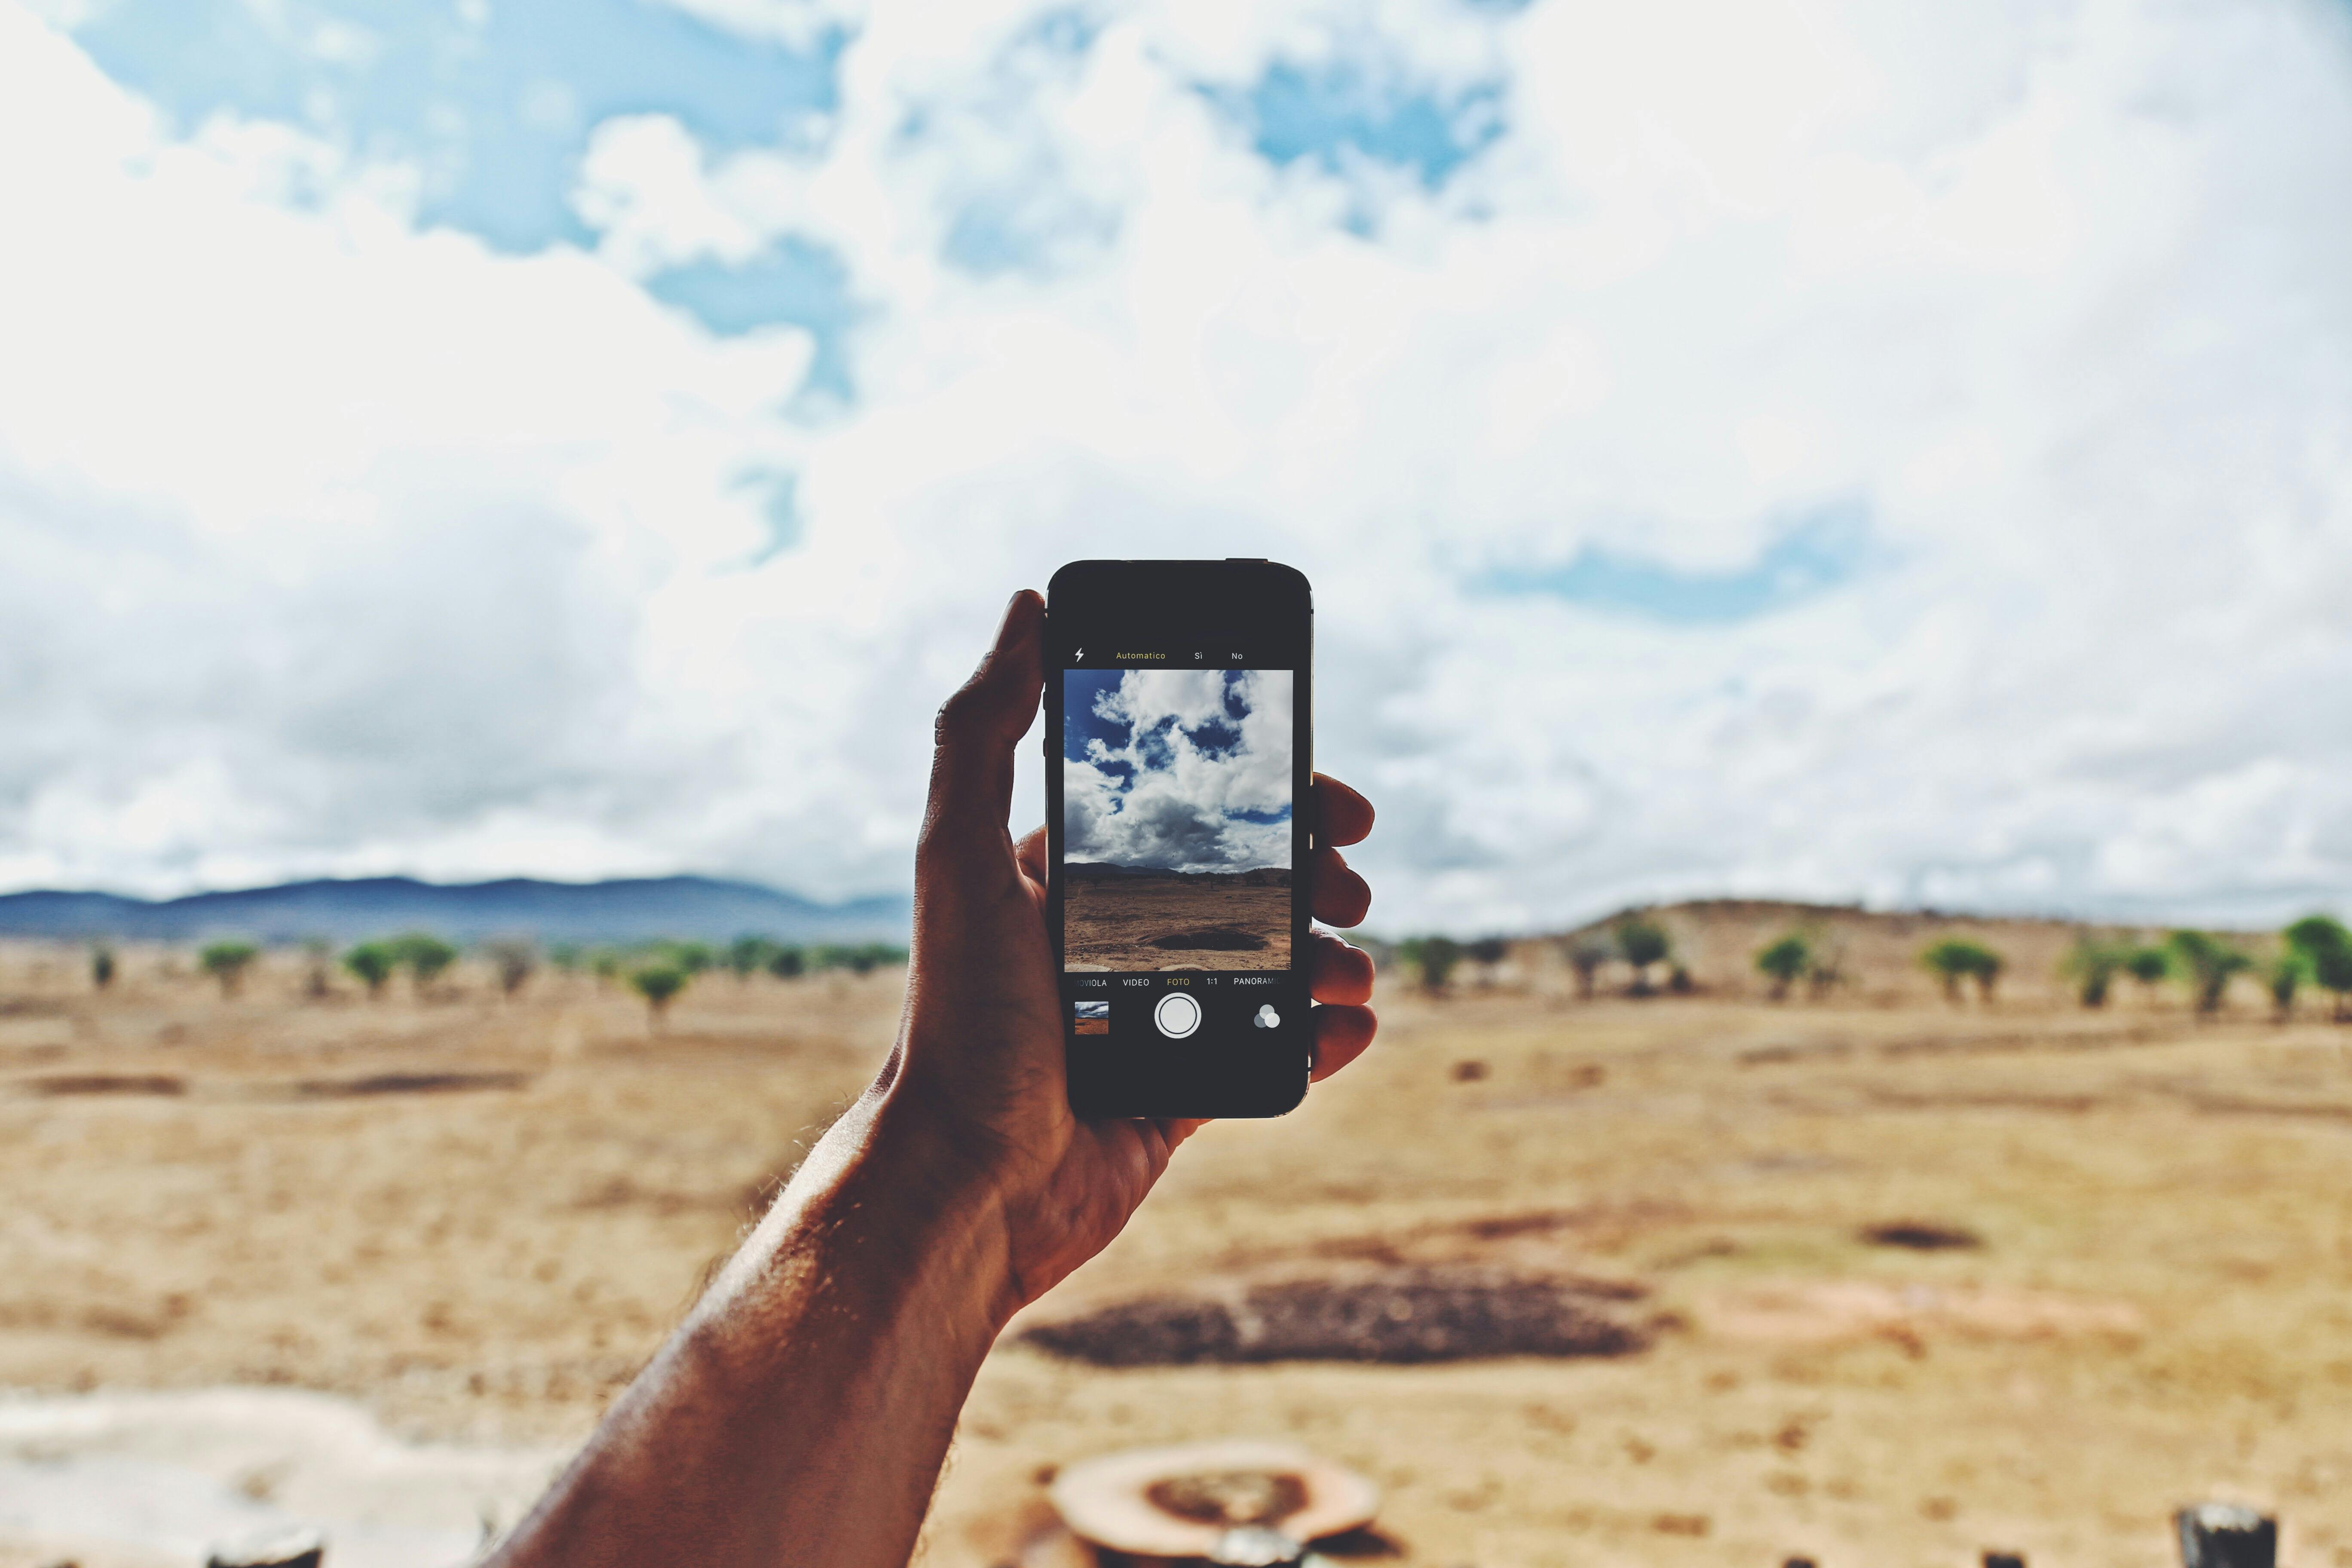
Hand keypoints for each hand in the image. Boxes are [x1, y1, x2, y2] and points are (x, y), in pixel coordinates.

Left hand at [885, 589, 1377, 1313]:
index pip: (1185, 815)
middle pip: (1247, 887)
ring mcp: (1151, 1021)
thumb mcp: (957, 857)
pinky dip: (1323, 1041)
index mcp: (1065, 882)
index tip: (1337, 800)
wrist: (967, 1185)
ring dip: (1331, 958)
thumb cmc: (956, 1023)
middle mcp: (1110, 943)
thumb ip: (984, 731)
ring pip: (1271, 969)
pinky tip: (1351, 1028)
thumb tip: (1026, 606)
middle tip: (1351, 886)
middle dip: (1315, 876)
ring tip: (1349, 968)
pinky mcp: (1179, 1098)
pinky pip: (1272, 1057)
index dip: (1269, 797)